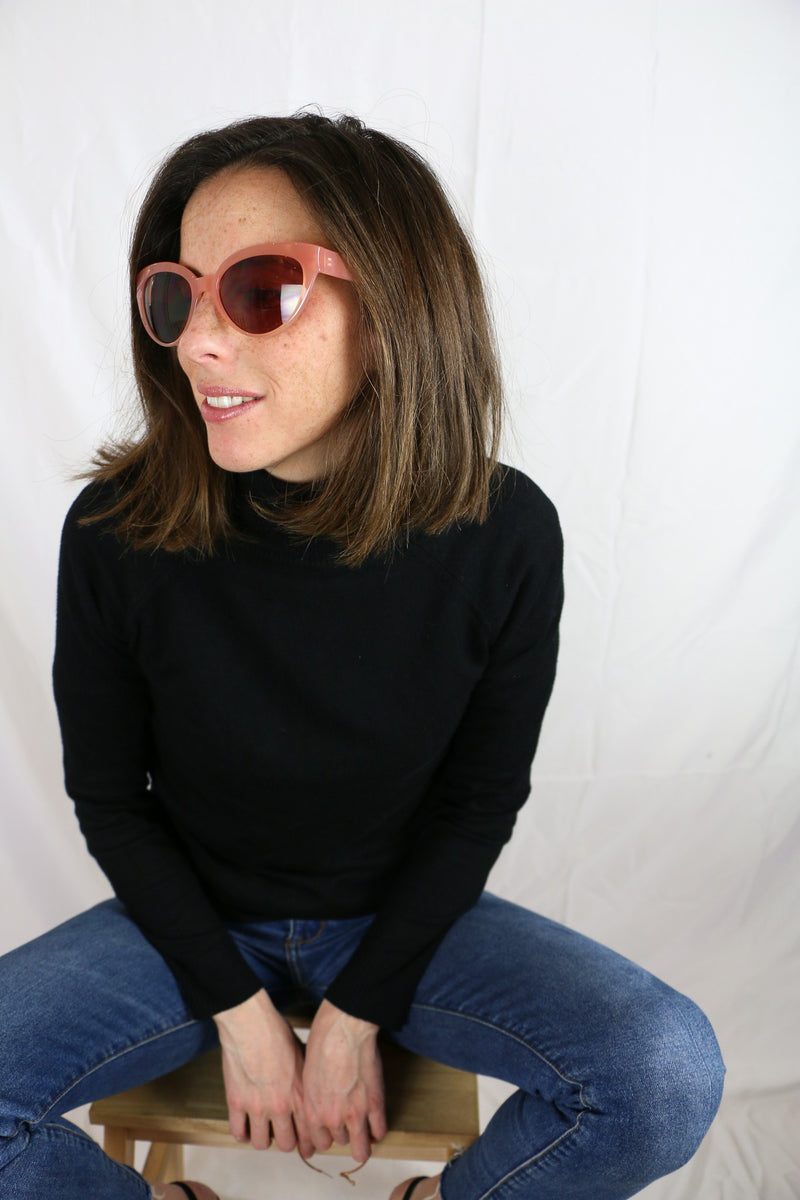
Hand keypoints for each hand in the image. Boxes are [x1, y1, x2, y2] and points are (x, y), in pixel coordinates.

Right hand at [213, 989, 312, 1155]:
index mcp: (300, 1095)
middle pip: (286, 1144)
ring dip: (263, 1138)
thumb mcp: (303, 1056)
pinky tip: (245, 1125)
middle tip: (283, 1134)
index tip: (306, 1145)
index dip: (309, 1144)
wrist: (251, 1023)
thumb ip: (307, 1081)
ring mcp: (257, 1106)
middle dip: (286, 1141)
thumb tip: (313, 1093)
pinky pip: (237, 1133)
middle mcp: (281, 1106)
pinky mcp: (236, 1102)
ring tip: (263, 1129)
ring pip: (261, 1144)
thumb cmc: (278, 1033)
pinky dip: (241, 1133)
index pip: (310, 1134)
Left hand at [302, 998, 386, 1161]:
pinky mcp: (374, 1103)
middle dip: (341, 1133)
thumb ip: (313, 1100)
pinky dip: (377, 1132)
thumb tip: (319, 1108)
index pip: (318, 1142)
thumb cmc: (322, 1044)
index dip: (325, 1137)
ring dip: (360, 1133)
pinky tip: (375, 1126)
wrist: (343, 1029)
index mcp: (312, 1111)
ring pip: (359, 1145)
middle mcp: (332, 1118)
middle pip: (338, 1142)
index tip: (330, 1133)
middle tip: (345, 1122)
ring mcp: (354, 1113)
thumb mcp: (307, 1077)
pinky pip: (379, 1131)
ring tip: (361, 1123)